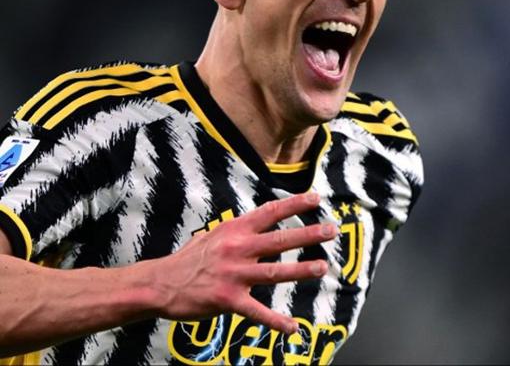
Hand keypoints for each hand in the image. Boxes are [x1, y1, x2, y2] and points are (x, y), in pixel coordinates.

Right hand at [149, 192, 335, 333]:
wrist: (160, 284)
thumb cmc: (191, 260)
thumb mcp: (216, 235)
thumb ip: (242, 231)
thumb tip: (266, 223)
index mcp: (235, 230)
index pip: (270, 212)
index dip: (294, 205)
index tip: (316, 198)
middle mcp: (237, 249)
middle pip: (279, 240)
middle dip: (308, 235)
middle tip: (331, 231)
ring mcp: (233, 275)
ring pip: (274, 272)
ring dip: (301, 271)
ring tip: (322, 267)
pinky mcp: (228, 300)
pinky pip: (257, 312)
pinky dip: (276, 322)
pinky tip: (293, 327)